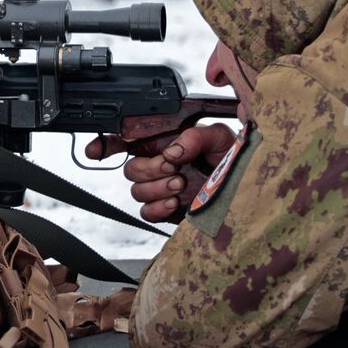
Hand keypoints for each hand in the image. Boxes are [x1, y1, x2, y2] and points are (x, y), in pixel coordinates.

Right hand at [84, 124, 237, 222]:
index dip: (106, 144)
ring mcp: (161, 188)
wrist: (251, 186)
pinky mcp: (168, 210)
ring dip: (155, 187)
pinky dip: (157, 207)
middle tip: (172, 167)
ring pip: (136, 190)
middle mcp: (158, 165)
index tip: (96, 151)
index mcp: (164, 142)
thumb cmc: (234, 157)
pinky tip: (174, 202)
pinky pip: (146, 212)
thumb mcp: (219, 135)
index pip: (127, 141)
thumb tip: (173, 150)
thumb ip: (195, 136)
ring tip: (180, 184)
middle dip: (148, 168)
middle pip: (130, 168)